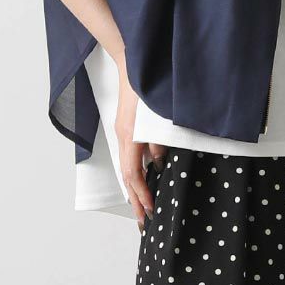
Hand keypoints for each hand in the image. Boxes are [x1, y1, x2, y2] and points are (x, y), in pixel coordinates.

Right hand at [114, 74, 164, 228]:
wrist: (134, 62)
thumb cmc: (147, 85)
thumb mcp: (159, 115)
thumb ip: (161, 140)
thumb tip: (161, 163)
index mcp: (130, 135)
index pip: (134, 174)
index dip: (142, 194)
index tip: (151, 210)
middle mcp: (124, 136)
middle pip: (127, 176)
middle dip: (135, 200)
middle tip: (143, 222)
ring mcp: (124, 132)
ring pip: (128, 167)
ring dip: (135, 189)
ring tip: (143, 207)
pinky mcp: (127, 127)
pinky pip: (130, 156)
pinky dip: (137, 172)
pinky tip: (146, 179)